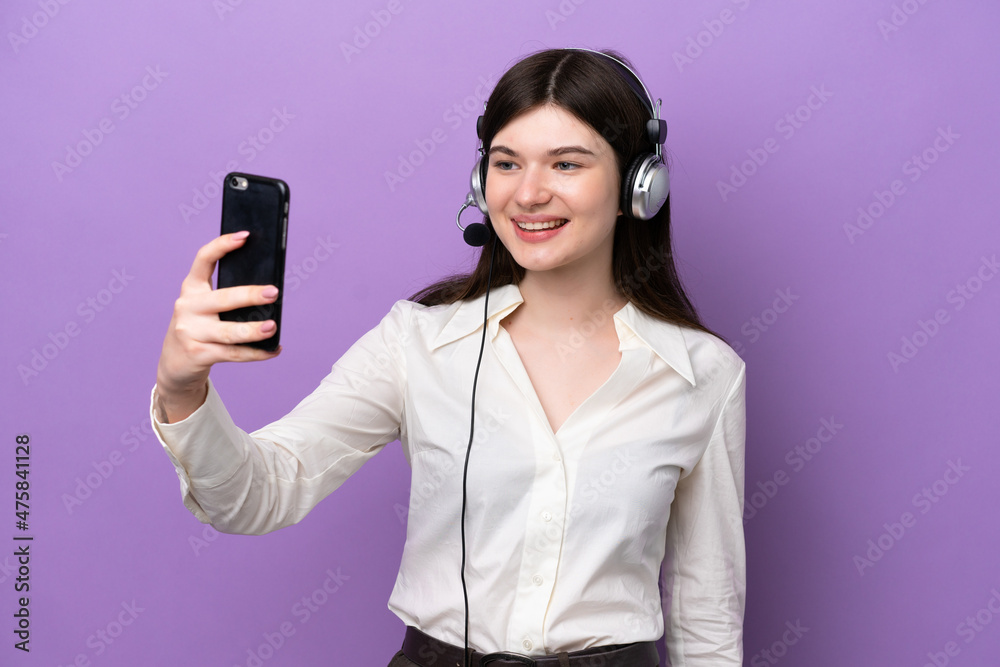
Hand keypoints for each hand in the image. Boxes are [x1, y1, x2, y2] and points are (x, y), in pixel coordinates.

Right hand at [155, 231, 280, 421]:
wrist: (174, 363)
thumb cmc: (199, 328)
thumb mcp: (204, 308)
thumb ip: (227, 298)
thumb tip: (268, 294)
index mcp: (191, 289)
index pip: (203, 260)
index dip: (222, 245)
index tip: (244, 236)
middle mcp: (188, 307)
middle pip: (223, 299)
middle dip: (250, 295)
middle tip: (273, 292)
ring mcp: (191, 332)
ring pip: (229, 332)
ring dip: (253, 330)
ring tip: (272, 326)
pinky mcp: (198, 354)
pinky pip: (233, 354)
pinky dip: (256, 353)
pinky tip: (273, 350)